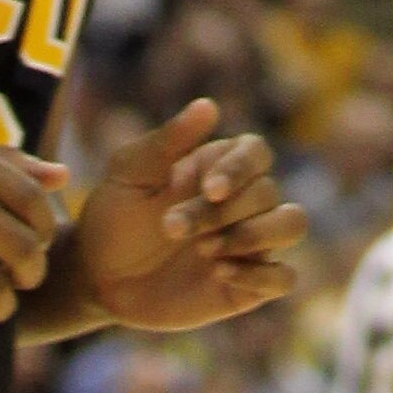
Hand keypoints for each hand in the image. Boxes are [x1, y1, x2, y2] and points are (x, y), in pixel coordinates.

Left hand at [60, 99, 306, 336]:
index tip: (209, 189)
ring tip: (206, 251)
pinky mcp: (246, 286)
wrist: (100, 276)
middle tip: (172, 229)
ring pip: (292, 224)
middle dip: (221, 213)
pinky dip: (263, 276)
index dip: (241, 168)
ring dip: (256, 236)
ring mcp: (249, 243)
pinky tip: (220, 275)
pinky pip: (284, 277)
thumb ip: (168, 141)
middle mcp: (244, 201)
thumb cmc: (116, 213)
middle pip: (266, 193)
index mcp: (222, 165)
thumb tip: (207, 105)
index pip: (258, 153)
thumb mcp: (131, 173)